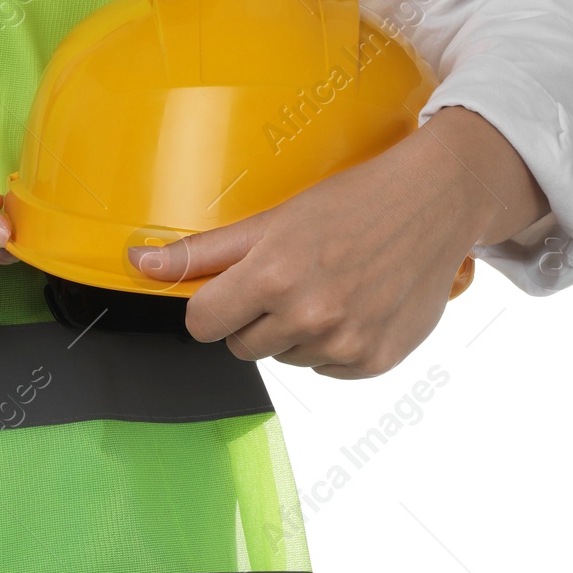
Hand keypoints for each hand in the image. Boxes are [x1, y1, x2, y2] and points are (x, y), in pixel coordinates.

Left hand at [130, 107, 546, 377]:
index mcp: (273, 277)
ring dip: (295, 332)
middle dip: (254, 317)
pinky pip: (326, 369)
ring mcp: (345, 343)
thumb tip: (139, 264)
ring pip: (285, 358)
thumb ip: (203, 252)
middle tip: (288, 278)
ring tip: (327, 286)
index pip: (202, 324)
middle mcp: (309, 316)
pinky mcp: (376, 360)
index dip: (211, 306)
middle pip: (241, 346)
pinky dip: (333, 346)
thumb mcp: (271, 219)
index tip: (229, 290)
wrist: (433, 204)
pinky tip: (354, 305)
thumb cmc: (349, 203)